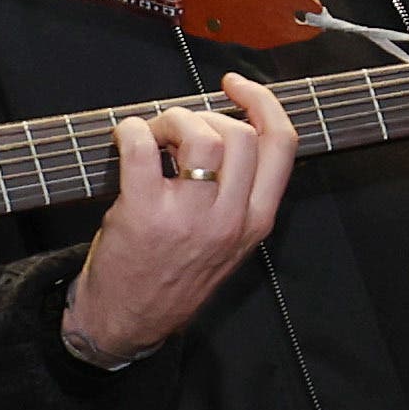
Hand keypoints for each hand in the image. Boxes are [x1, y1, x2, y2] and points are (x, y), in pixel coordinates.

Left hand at [63, 76, 298, 363]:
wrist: (128, 323)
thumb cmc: (173, 278)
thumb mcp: (229, 243)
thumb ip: (239, 195)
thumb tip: (224, 129)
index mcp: (257, 222)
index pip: (282, 145)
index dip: (263, 102)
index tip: (237, 86)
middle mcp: (231, 220)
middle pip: (241, 135)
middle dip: (205, 115)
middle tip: (178, 129)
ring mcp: (190, 219)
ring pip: (201, 137)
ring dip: (172, 120)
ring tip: (155, 136)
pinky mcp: (145, 214)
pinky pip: (143, 147)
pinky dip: (131, 130)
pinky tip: (126, 139)